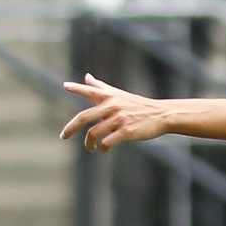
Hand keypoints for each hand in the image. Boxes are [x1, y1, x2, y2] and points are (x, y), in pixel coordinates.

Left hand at [60, 74, 175, 151]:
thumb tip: (87, 76)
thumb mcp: (119, 94)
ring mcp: (119, 119)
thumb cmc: (138, 106)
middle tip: (63, 136)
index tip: (65, 86)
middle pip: (84, 117)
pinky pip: (107, 142)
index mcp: (110, 97)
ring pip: (94, 133)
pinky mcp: (126, 131)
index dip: (77, 88)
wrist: (162, 115)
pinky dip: (103, 148)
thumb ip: (101, 87)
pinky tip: (104, 149)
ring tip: (91, 148)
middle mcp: (112, 106)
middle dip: (70, 128)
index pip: (90, 90)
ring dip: (90, 144)